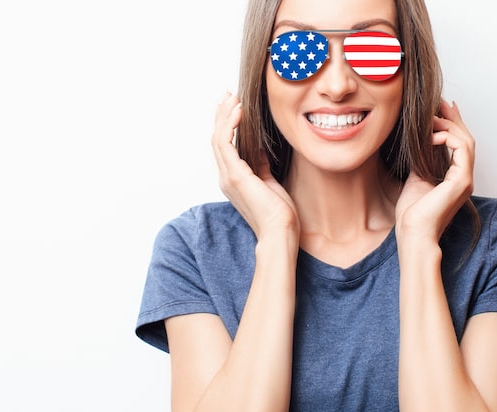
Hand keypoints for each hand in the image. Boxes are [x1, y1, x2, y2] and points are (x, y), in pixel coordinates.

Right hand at [211, 92, 299, 241]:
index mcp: (233, 179)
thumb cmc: (279, 215)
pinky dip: (229, 124)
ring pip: (218, 138)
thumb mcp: (270, 184)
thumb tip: (261, 152)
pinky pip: (225, 143)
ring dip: (224, 115)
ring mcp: (228, 176)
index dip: (226, 124)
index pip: (224, 146)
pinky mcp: (235, 175)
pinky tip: (238, 110)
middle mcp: (226, 177)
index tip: (234, 105)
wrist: (279, 233)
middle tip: (227, 93)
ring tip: (231, 96)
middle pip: (217, 139)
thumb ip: (262, 167)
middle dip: (221, 114)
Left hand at [395, 100, 474, 243]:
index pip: (458, 145)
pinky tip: (432, 135)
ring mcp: (465, 179)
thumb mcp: (415, 178)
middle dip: (453, 119)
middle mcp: (464, 177)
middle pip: (465, 139)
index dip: (451, 125)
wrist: (413, 233)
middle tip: (441, 103)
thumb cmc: (412, 213)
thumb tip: (417, 143)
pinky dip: (448, 138)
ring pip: (466, 141)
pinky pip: (462, 150)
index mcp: (454, 177)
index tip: (440, 110)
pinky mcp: (462, 181)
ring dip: (450, 125)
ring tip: (433, 117)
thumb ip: (421, 161)